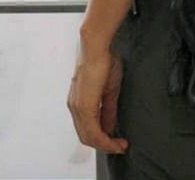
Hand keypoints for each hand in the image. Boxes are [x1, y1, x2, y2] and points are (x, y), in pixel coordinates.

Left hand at [67, 36, 125, 154]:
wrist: (98, 48)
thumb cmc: (104, 61)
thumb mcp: (109, 90)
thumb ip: (107, 110)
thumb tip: (109, 127)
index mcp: (79, 102)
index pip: (87, 128)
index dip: (102, 139)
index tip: (117, 142)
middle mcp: (75, 107)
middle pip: (86, 137)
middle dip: (104, 146)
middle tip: (120, 147)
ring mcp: (77, 108)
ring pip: (88, 137)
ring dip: (105, 145)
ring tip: (120, 146)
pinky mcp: (84, 107)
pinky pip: (92, 131)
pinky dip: (104, 140)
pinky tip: (114, 141)